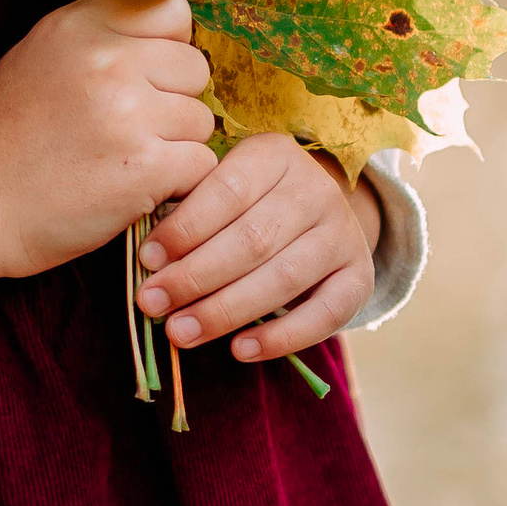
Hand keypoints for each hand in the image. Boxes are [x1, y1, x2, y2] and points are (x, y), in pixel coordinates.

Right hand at [0, 0, 216, 291]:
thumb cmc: (8, 131)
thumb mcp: (39, 52)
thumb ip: (99, 28)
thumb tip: (173, 12)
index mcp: (82, 25)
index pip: (171, 12)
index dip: (163, 48)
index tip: (139, 76)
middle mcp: (109, 60)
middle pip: (194, 67)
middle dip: (173, 98)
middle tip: (131, 126)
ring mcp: (130, 113)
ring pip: (201, 118)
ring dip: (176, 143)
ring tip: (128, 157)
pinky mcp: (147, 166)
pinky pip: (201, 162)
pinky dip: (178, 180)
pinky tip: (137, 184)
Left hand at [135, 137, 380, 365]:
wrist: (318, 216)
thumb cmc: (248, 204)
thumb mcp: (222, 189)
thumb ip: (191, 214)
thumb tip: (150, 264)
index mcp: (274, 155)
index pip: (227, 190)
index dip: (185, 229)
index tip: (146, 261)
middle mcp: (316, 189)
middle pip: (253, 239)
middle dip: (196, 277)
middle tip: (153, 304)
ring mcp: (343, 232)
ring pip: (283, 277)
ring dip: (226, 310)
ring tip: (181, 332)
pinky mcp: (360, 276)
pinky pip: (325, 314)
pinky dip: (281, 337)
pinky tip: (240, 351)